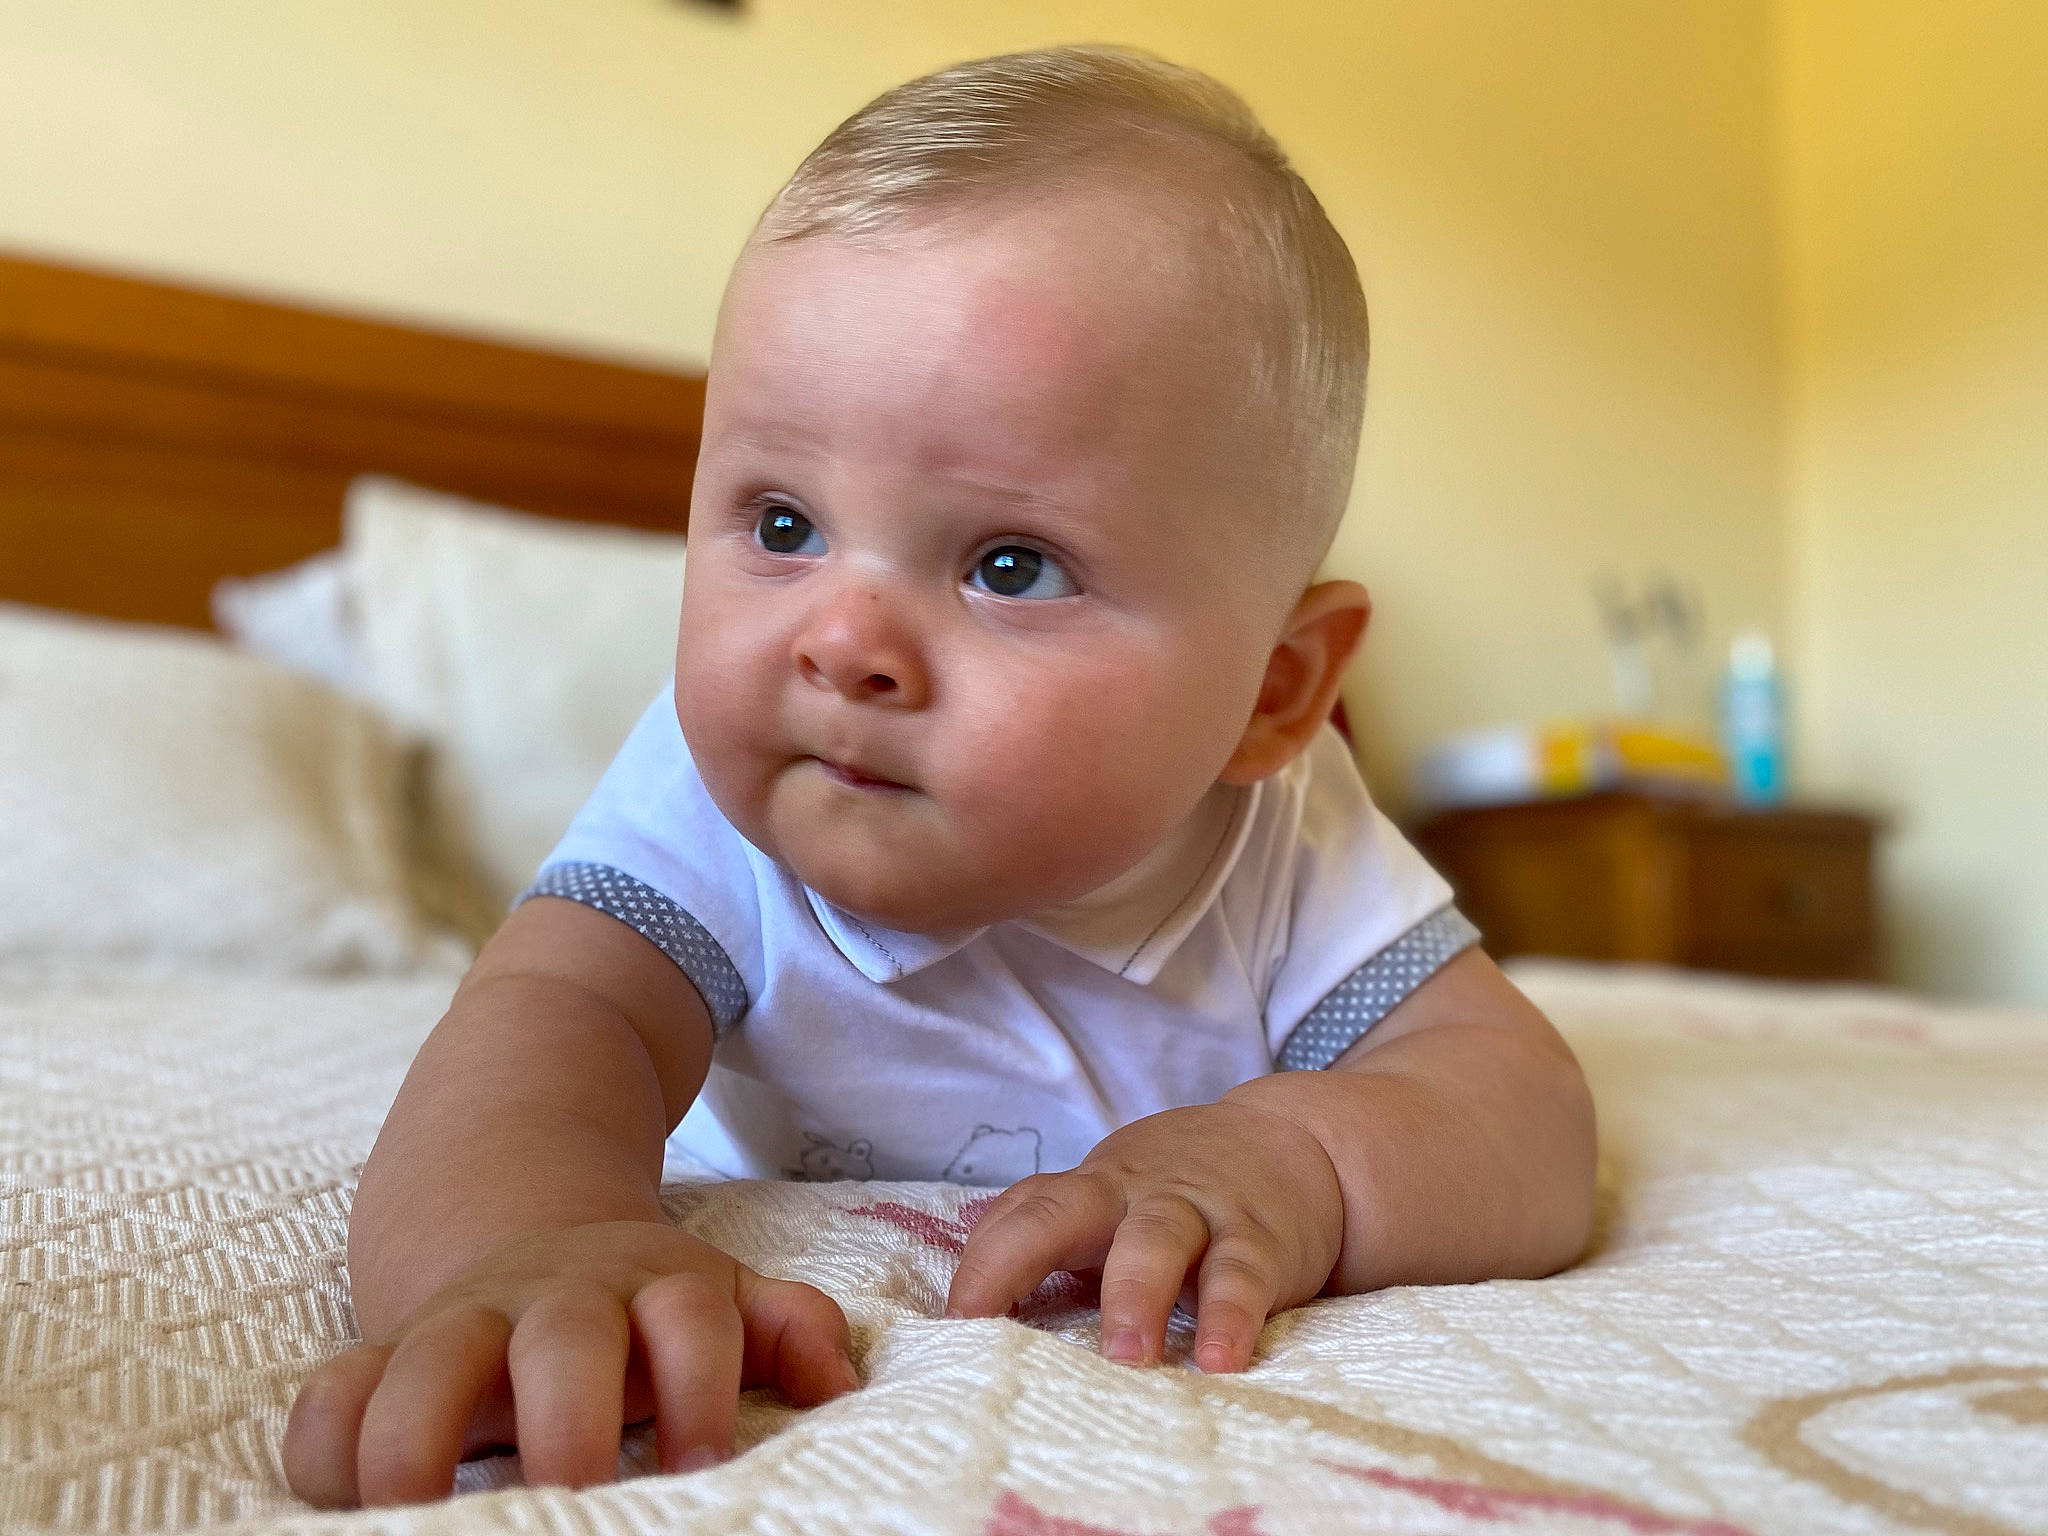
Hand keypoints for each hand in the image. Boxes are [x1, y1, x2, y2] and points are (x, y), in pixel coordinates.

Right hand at [284, 1220, 855, 1507]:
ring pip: (426, 1358)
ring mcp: (465, 1324)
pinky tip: (335, 1503)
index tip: (704, 1465)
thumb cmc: (646, 1309)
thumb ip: (787, 1329)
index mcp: (654, 1288)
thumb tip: (837, 1386)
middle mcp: (557, 1301)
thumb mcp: (725, 1301)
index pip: (690, 1320)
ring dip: (413, 1434)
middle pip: (563, 1338)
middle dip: (567, 1415)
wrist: (532, 1235)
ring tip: (408, 1513)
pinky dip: (326, 1438)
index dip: (700, 1386)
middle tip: (574, 1493)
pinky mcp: (387, 1355)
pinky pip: (334, 1386)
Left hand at [944, 1099, 1341, 1372]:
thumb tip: (968, 1306)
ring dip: (1135, 1297)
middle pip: (1066, 1213)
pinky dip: (1230, 1318)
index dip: (981, 1262)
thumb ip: (1050, 1237)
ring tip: (1128, 1357)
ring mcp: (1198, 1212)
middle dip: (1021, 1260)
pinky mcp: (1260, 1241)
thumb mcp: (1112, 1199)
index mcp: (1091, 1191)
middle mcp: (1134, 1195)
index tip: (953, 1320)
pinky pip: (1241, 1278)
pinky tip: (1220, 1360)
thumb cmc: (1178, 1190)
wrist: (1296, 1143)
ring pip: (1156, 1242)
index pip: (1021, 1214)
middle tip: (994, 1332)